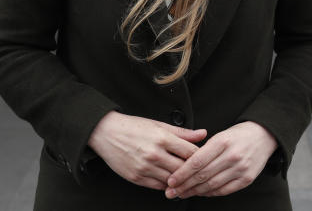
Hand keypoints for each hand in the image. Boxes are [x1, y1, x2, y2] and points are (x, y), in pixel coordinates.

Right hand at [87, 111, 206, 189]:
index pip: (190, 152)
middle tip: (200, 171)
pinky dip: (167, 185)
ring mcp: (145, 167)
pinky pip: (158, 186)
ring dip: (181, 180)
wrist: (106, 133)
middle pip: (183, 168)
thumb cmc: (132, 127)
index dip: (201, 157)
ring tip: (188, 178)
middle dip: (193, 171)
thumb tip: (202, 134)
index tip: (205, 158)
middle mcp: (154, 154)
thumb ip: (183, 132)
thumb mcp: (159, 124)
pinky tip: (172, 182)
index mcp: (162, 138)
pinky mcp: (136, 178)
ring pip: (171, 180)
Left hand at [164, 121, 276, 198]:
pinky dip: (210, 193)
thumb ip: (204, 150)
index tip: (171, 180)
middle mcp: (232, 155)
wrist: (264, 136)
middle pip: (203, 175)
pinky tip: (201, 193)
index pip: (197, 161)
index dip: (182, 173)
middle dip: (184, 185)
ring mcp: (241, 168)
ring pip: (212, 185)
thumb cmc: (239, 134)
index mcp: (222, 141)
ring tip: (183, 194)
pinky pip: (224, 190)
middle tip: (172, 191)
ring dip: (195, 191)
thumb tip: (184, 167)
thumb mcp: (221, 135)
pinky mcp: (247, 179)